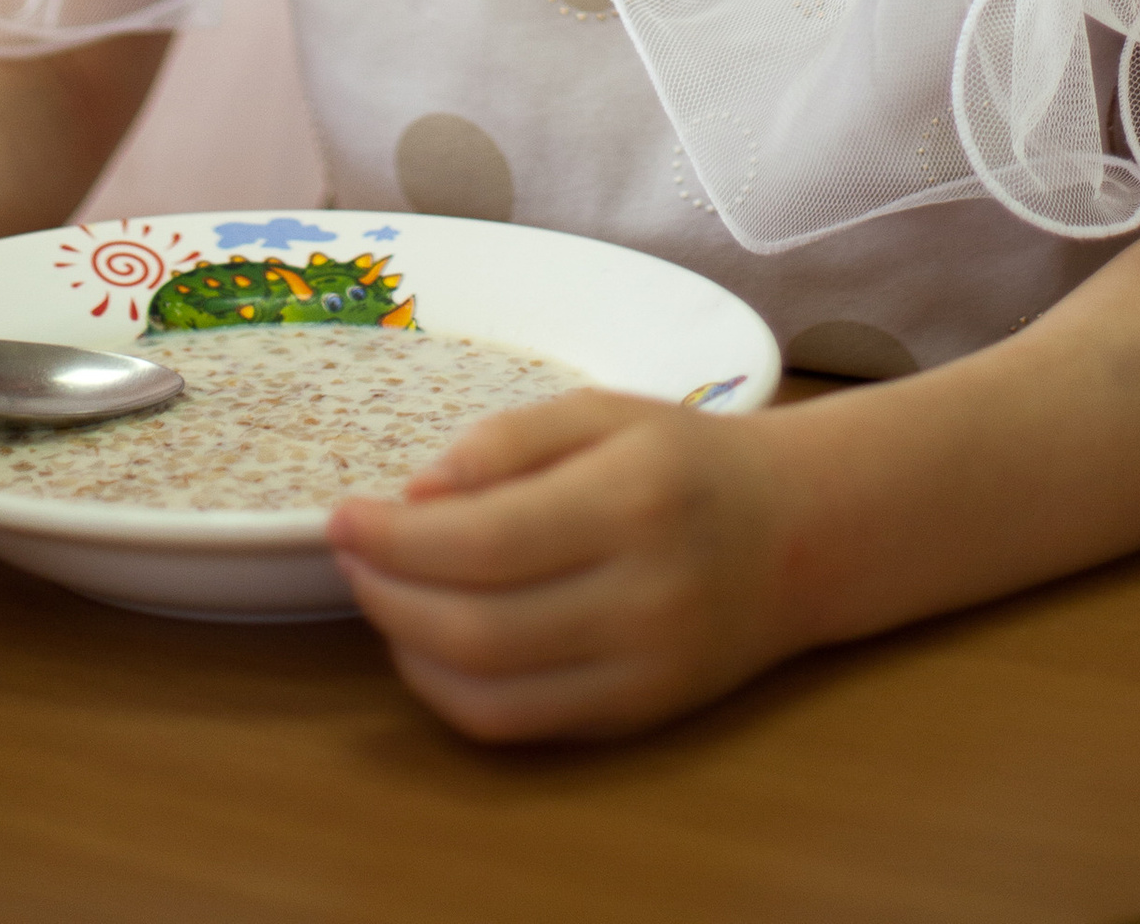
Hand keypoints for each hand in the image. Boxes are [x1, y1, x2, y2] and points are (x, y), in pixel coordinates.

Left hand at [328, 389, 804, 743]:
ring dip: (409, 648)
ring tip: (382, 592)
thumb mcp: (604, 413)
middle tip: (350, 553)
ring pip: (489, 692)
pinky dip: (452, 693)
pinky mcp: (635, 719)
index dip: (395, 539)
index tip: (342, 515)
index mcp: (633, 501)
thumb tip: (417, 495)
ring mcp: (641, 672)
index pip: (484, 541)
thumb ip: (509, 441)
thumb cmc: (688, 461)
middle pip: (476, 627)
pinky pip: (519, 725)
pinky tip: (429, 642)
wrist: (797, 536)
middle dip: (387, 594)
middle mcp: (641, 597)